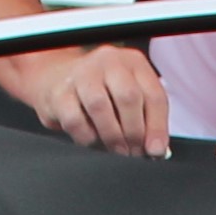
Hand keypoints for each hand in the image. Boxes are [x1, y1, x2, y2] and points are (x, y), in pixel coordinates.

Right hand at [6, 43, 170, 155]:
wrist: (57, 79)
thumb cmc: (103, 92)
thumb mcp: (131, 98)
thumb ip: (148, 121)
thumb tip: (155, 149)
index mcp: (133, 62)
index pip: (153, 95)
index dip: (157, 128)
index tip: (155, 151)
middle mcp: (108, 62)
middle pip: (128, 98)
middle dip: (134, 133)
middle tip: (134, 152)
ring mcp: (82, 74)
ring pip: (100, 107)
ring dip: (112, 137)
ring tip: (117, 150)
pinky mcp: (60, 93)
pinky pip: (75, 121)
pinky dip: (87, 138)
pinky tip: (93, 141)